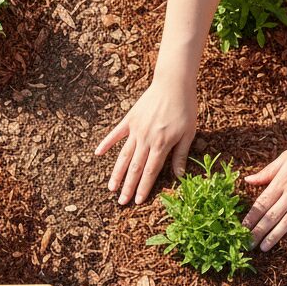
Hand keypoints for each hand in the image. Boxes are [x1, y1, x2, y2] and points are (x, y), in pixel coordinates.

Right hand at [95, 74, 196, 205]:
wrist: (173, 83)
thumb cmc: (185, 107)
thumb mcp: (189, 133)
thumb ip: (180, 155)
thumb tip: (179, 176)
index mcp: (161, 145)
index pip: (150, 172)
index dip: (144, 188)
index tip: (137, 202)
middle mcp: (146, 140)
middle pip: (135, 168)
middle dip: (128, 187)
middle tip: (121, 202)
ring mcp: (136, 130)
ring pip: (124, 156)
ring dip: (117, 173)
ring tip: (110, 188)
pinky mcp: (130, 120)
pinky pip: (116, 134)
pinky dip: (106, 143)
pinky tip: (97, 153)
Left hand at [243, 134, 286, 250]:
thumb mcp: (286, 157)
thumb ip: (267, 172)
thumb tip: (248, 180)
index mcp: (282, 181)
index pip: (261, 204)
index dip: (250, 218)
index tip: (241, 229)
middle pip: (271, 217)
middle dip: (258, 232)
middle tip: (247, 244)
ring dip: (274, 237)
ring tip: (263, 248)